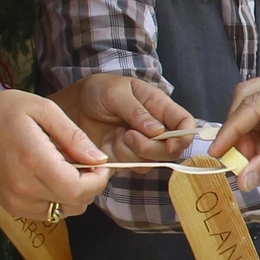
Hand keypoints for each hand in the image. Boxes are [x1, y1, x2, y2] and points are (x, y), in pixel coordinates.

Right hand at [0, 90, 111, 218]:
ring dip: (76, 194)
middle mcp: (25, 188)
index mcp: (34, 161)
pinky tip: (51, 177)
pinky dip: (59, 199)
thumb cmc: (3, 113)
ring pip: (66, 211)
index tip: (100, 163)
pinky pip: (50, 213)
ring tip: (66, 168)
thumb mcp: (43, 109)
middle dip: (91, 185)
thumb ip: (74, 135)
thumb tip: (99, 159)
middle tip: (86, 163)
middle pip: (76, 203)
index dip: (98, 180)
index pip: (78, 189)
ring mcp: (17, 202)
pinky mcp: (13, 208)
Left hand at [50, 74, 196, 161]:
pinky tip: (110, 145)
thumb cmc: (98, 92)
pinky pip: (133, 167)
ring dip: (132, 152)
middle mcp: (157, 128)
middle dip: (151, 148)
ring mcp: (142, 145)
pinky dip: (121, 159)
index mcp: (160, 106)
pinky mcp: (127, 159)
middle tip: (128, 135)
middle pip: (172, 149)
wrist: (73, 107)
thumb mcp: (116, 93)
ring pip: (152, 161)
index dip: (184, 137)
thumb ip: (137, 111)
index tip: (170, 144)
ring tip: (117, 135)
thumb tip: (158, 131)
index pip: (186, 123)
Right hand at [210, 65, 259, 190]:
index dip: (231, 130)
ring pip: (252, 106)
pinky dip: (258, 134)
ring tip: (257, 160)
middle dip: (239, 130)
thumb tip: (242, 182)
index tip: (217, 153)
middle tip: (239, 160)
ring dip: (247, 134)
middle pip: (247, 98)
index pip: (254, 105)